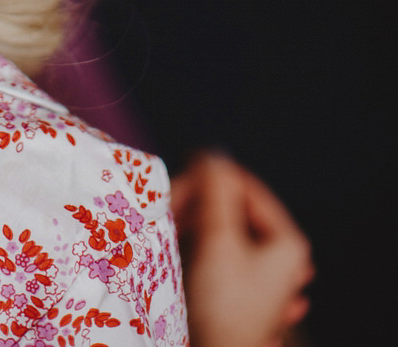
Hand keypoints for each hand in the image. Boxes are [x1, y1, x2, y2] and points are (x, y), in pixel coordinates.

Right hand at [171, 152, 313, 346]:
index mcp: (287, 241)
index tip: (177, 182)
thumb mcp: (219, 241)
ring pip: (222, 232)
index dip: (209, 179)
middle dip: (199, 207)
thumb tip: (213, 152)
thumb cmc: (223, 305)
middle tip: (169, 211)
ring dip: (194, 228)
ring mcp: (262, 278)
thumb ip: (217, 191)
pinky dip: (198, 248)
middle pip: (233, 211)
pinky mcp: (242, 293)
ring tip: (171, 232)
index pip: (245, 186)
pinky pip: (218, 255)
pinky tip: (182, 251)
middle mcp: (280, 257)